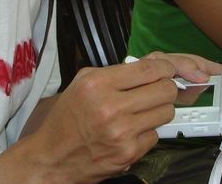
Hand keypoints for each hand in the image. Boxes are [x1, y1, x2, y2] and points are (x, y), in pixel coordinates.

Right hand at [30, 54, 221, 181]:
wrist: (53, 157)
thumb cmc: (67, 117)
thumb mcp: (83, 82)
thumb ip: (116, 71)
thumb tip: (152, 64)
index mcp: (98, 84)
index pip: (148, 69)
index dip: (165, 67)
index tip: (168, 69)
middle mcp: (112, 107)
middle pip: (165, 90)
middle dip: (166, 87)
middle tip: (157, 89)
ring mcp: (122, 133)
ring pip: (166, 112)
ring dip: (159, 108)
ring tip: (142, 109)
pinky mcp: (129, 154)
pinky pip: (156, 135)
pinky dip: (147, 131)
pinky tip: (131, 130)